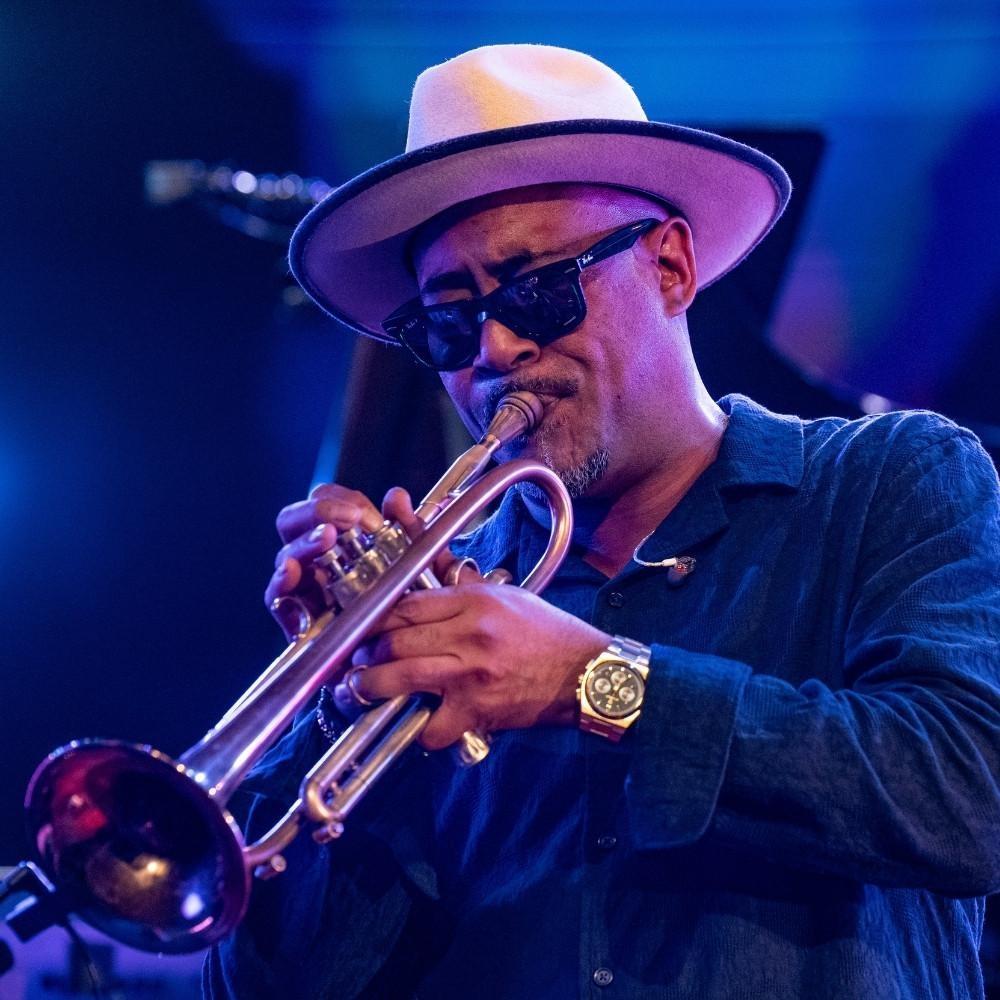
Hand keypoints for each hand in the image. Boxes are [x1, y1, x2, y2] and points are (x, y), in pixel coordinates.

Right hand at [266, 483, 480, 641]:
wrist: (408, 660)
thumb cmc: (407, 606)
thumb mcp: (417, 564)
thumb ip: (408, 529)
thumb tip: (396, 497)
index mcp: (340, 539)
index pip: (324, 501)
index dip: (340, 499)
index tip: (367, 514)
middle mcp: (315, 559)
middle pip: (293, 521)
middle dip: (316, 512)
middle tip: (347, 520)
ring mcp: (303, 588)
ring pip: (286, 557)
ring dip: (304, 544)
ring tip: (326, 539)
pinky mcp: (297, 620)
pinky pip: (278, 600)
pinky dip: (281, 586)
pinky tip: (293, 576)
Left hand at [349, 584, 610, 748]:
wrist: (584, 671)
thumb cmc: (547, 632)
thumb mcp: (508, 596)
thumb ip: (464, 588)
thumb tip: (430, 576)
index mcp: (475, 601)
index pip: (408, 604)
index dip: (376, 617)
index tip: (363, 626)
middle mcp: (470, 634)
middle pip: (397, 639)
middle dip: (368, 651)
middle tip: (360, 658)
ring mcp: (472, 673)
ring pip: (403, 677)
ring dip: (373, 686)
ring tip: (362, 688)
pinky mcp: (478, 709)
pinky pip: (433, 726)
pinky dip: (420, 731)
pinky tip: (418, 726)